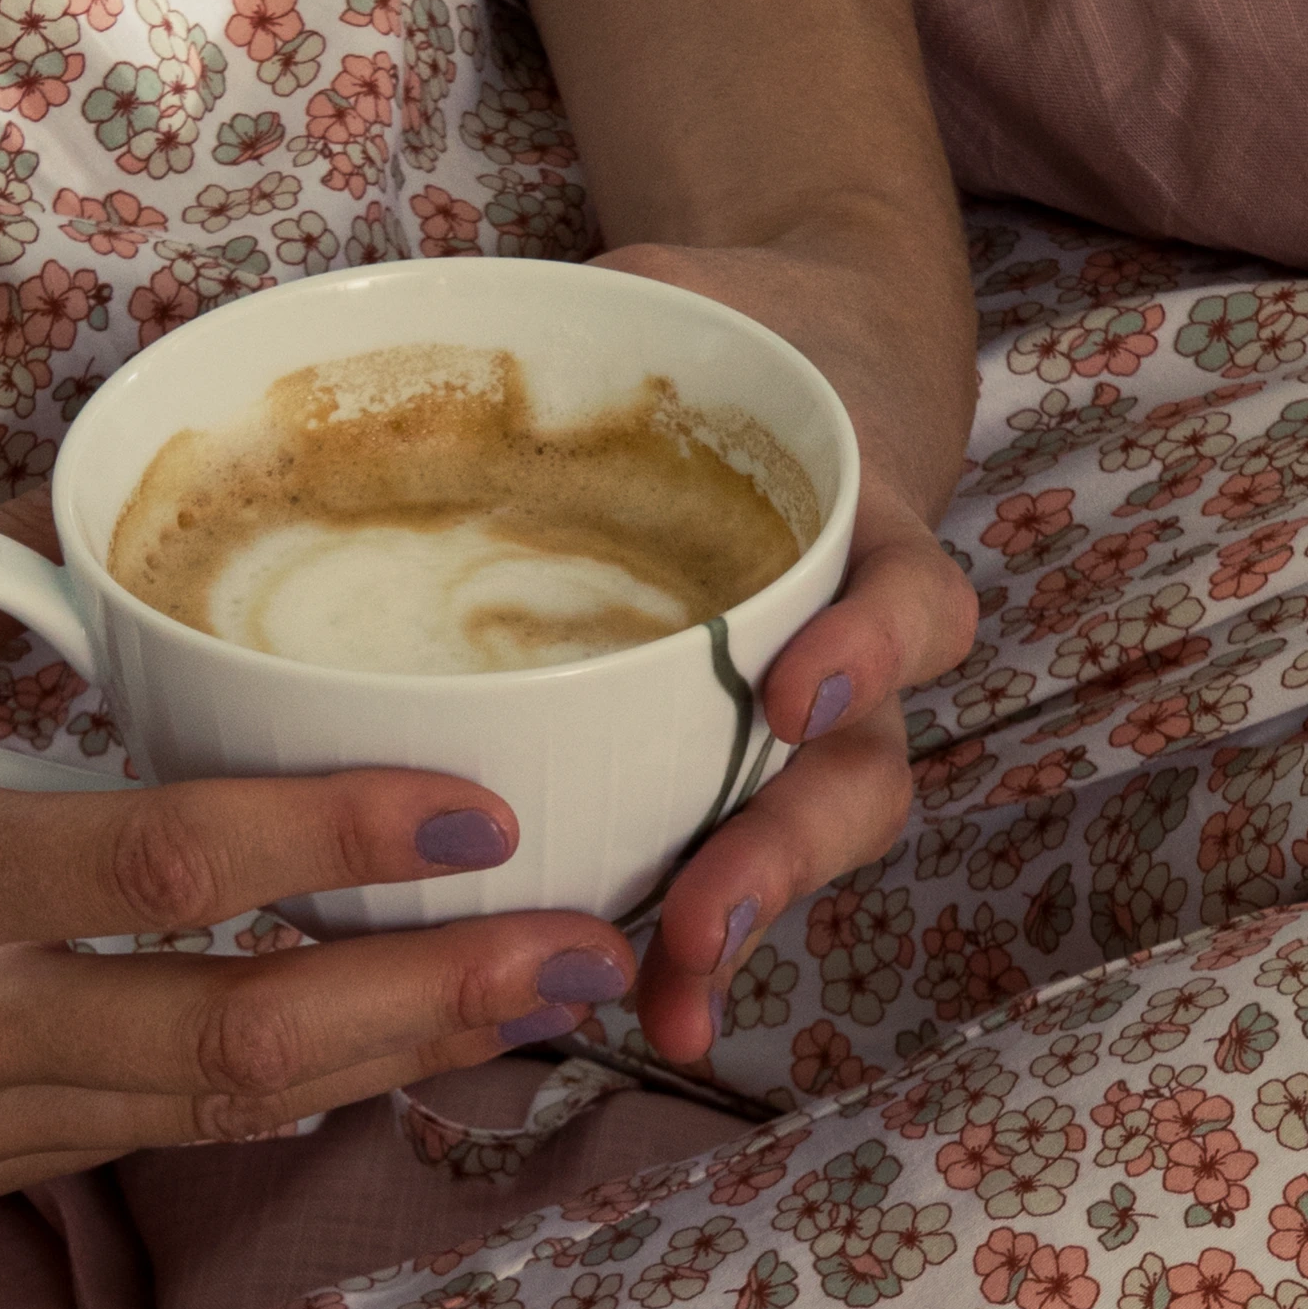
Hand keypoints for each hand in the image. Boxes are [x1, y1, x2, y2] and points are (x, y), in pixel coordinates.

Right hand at [0, 526, 639, 1213]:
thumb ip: (31, 571)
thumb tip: (194, 485)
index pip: (177, 866)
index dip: (344, 835)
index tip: (482, 804)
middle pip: (243, 1040)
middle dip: (440, 1002)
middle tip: (591, 951)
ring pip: (217, 1111)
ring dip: (394, 1058)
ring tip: (540, 1000)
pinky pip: (147, 1131)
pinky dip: (278, 1083)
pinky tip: (387, 1033)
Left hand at [590, 229, 977, 1073]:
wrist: (786, 357)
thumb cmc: (709, 339)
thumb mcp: (664, 300)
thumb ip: (587, 308)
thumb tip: (398, 330)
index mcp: (863, 530)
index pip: (909, 597)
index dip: (867, 644)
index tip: (795, 684)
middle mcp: (851, 645)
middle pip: (863, 772)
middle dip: (784, 853)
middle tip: (706, 919)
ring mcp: (805, 721)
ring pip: (810, 842)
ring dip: (739, 927)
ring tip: (668, 1005)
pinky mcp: (733, 762)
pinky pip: (731, 856)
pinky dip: (687, 938)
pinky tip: (625, 1008)